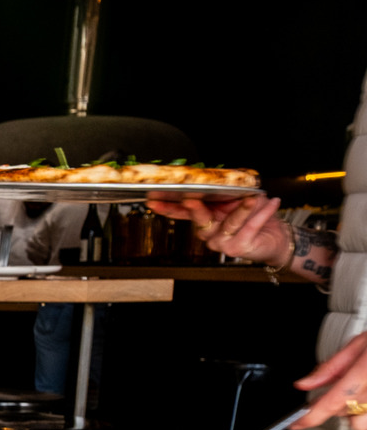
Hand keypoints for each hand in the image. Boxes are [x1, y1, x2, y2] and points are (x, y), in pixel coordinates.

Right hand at [150, 194, 289, 266]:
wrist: (276, 237)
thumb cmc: (256, 217)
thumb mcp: (238, 201)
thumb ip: (225, 195)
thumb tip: (216, 181)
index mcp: (205, 221)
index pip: (182, 213)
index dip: (167, 207)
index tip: (153, 200)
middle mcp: (209, 234)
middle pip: (198, 220)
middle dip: (195, 208)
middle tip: (191, 198)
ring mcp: (221, 243)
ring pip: (229, 223)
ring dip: (243, 208)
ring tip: (255, 197)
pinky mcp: (238, 248)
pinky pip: (249, 226)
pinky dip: (263, 213)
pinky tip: (273, 202)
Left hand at [295, 332, 366, 429]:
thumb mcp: (359, 344)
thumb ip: (331, 367)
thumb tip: (304, 383)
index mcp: (366, 373)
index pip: (332, 402)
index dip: (310, 416)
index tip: (295, 423)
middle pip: (349, 417)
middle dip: (340, 408)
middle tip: (340, 390)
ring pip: (363, 422)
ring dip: (357, 412)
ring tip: (361, 391)